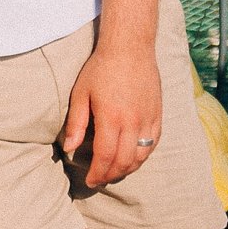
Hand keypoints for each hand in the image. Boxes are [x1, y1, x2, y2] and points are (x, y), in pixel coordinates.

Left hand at [61, 44, 162, 188]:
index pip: (105, 157)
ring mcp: (148, 119)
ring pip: (141, 156)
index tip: (90, 181)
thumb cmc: (101, 69)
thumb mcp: (81, 94)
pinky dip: (143, 156)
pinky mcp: (158, 114)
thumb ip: (76, 123)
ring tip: (114, 172)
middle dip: (111, 175)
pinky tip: (133, 158)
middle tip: (100, 180)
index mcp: (111, 118)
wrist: (130, 48)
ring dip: (127, 169)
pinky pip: (153, 143)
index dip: (98, 173)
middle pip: (124, 161)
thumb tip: (69, 148)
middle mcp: (132, 122)